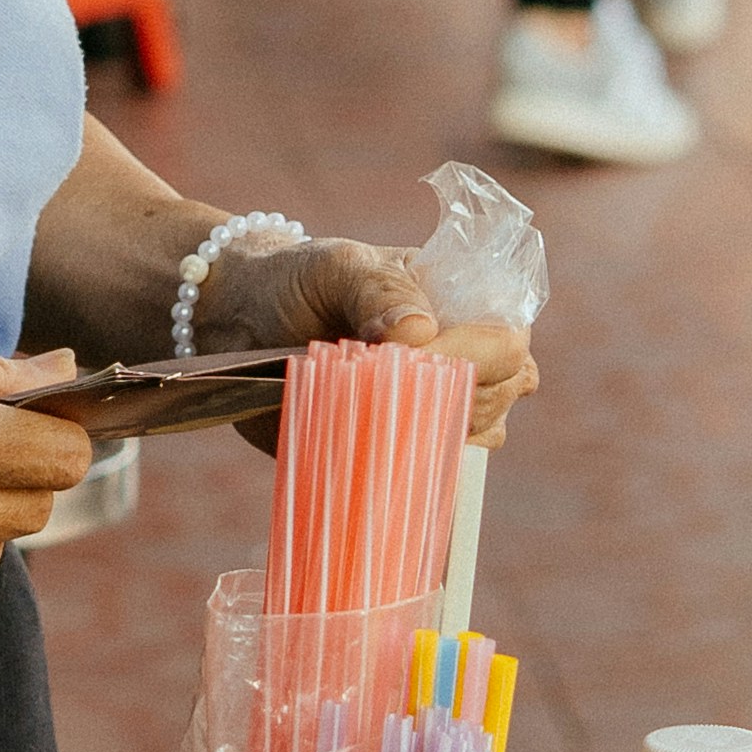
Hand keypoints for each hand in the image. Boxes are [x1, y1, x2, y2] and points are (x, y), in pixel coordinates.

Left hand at [197, 237, 538, 452]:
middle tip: (369, 383)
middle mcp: (466, 364)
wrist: (246, 324)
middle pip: (494, 401)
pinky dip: (398, 476)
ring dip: (413, 437)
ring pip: (465, 447)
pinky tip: (360, 454)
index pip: (505, 342)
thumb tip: (418, 333)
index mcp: (466, 305)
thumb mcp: (334, 267)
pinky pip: (426, 483)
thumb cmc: (300, 281)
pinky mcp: (403, 454)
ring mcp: (437, 414)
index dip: (470, 356)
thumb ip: (377, 291)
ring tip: (356, 410)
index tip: (408, 354)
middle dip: (437, 400)